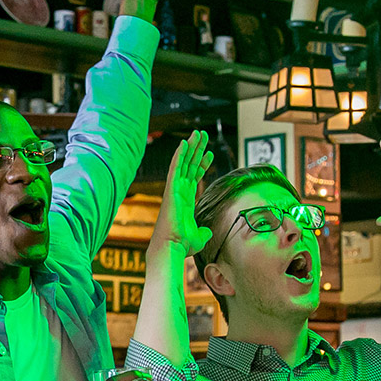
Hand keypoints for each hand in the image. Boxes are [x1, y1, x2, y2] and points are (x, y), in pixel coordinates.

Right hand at [151, 131, 213, 255]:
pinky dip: (179, 155)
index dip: (202, 164)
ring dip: (191, 147)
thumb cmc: (182, 244)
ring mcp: (174, 189)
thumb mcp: (199, 237)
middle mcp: (179, 191)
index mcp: (186, 200)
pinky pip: (175, 168)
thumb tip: (208, 232)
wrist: (172, 247)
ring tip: (198, 133)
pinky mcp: (170, 189)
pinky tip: (184, 143)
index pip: (195, 177)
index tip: (209, 154)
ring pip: (183, 163)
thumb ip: (204, 231)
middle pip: (190, 165)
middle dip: (197, 150)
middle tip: (203, 135)